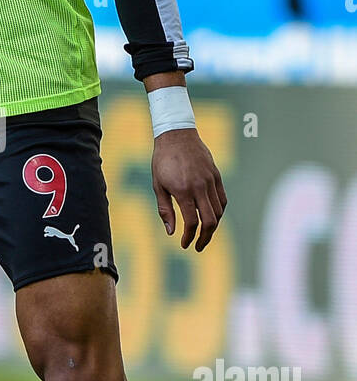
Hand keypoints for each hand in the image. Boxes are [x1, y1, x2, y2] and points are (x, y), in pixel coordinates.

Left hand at [151, 127, 226, 250]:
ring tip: (203, 234)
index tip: (185, 244)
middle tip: (198, 246)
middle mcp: (200, 187)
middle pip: (210, 221)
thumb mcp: (158, 185)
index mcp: (183, 191)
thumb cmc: (163, 160)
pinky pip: (222, 200)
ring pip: (218, 212)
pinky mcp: (216, 176)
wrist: (176, 134)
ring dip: (213, 226)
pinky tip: (211, 217)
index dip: (189, 237)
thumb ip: (165, 210)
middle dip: (205, 238)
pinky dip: (219, 212)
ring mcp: (210, 181)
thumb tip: (171, 232)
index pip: (192, 222)